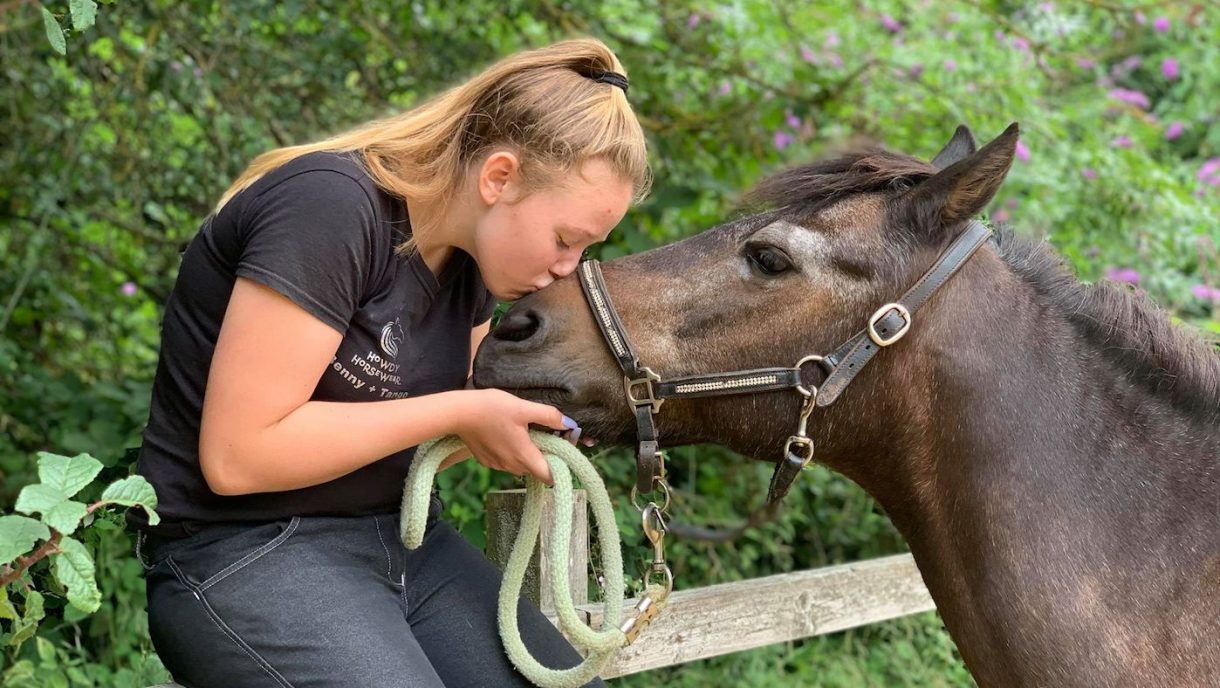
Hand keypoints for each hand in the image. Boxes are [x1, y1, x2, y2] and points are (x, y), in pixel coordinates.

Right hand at [453, 389, 577, 485]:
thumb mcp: (524, 407)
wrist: (458, 412)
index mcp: (524, 456)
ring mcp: (497, 465)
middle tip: (545, 433)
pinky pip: (506, 461)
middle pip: (536, 469)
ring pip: (520, 465)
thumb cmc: (492, 408)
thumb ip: (549, 416)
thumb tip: (569, 424)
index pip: (549, 476)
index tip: (561, 448)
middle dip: (544, 455)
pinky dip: (511, 452)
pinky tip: (506, 434)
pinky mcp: (486, 460)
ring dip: (527, 453)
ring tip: (524, 432)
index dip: (560, 465)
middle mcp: (511, 466)